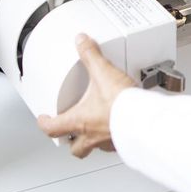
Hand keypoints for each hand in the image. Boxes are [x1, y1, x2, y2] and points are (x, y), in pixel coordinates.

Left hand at [37, 34, 136, 158]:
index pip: (53, 129)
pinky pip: (116, 145)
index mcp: (80, 121)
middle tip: (69, 132)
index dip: (45, 123)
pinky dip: (114, 138)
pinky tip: (120, 128)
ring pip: (96, 148)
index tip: (44, 119)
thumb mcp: (103, 73)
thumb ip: (91, 56)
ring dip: (94, 140)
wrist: (146, 118)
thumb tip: (82, 43)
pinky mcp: (125, 142)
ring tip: (97, 127)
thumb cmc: (122, 105)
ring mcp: (109, 142)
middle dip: (70, 141)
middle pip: (75, 148)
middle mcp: (93, 136)